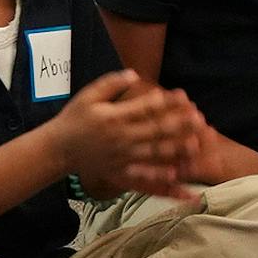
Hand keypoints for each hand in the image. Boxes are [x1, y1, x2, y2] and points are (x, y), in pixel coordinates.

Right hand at [49, 71, 204, 199]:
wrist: (57, 149)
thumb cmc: (74, 119)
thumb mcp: (88, 96)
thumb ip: (111, 83)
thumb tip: (134, 73)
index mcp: (114, 117)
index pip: (144, 108)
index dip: (165, 102)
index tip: (184, 96)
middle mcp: (120, 138)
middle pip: (155, 131)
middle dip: (179, 125)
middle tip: (200, 119)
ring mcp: (122, 158)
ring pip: (154, 155)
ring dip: (176, 151)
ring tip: (197, 146)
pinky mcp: (121, 174)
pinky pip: (145, 180)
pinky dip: (163, 184)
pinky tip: (180, 182)